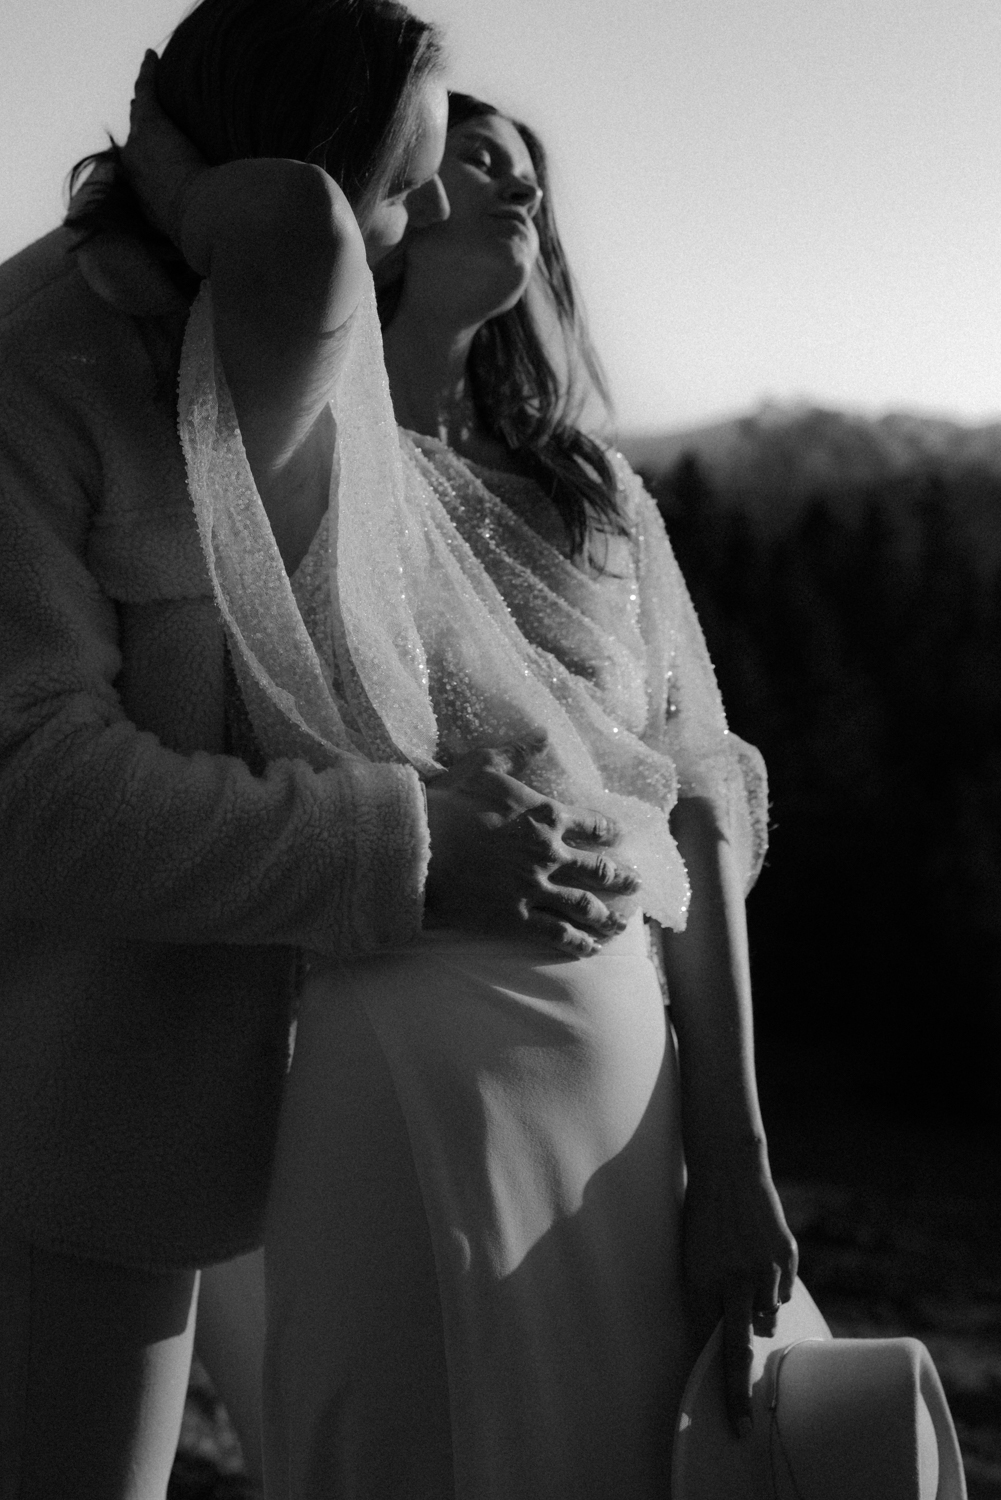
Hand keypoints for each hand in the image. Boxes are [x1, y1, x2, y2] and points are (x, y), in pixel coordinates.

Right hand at [121, 50, 208, 253]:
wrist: (204, 220)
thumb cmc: (205, 236)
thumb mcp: (195, 241)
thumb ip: (195, 241)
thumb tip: (207, 255)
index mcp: (144, 200)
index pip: (141, 177)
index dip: (146, 168)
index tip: (152, 166)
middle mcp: (134, 172)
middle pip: (135, 146)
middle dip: (139, 135)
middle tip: (140, 119)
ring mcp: (138, 147)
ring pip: (139, 118)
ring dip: (143, 105)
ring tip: (144, 91)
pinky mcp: (150, 125)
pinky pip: (145, 90)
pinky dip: (148, 73)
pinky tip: (151, 56)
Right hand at [423, 744, 640, 955]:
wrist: (416, 845)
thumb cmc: (446, 802)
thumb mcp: (483, 765)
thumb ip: (516, 753)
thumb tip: (542, 735)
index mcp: (545, 815)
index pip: (592, 825)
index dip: (610, 833)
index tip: (621, 838)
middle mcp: (549, 853)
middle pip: (598, 869)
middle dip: (621, 879)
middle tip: (635, 885)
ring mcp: (535, 887)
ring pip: (584, 906)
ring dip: (608, 917)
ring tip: (621, 925)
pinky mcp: (516, 917)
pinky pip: (558, 934)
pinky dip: (579, 944)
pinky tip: (591, 950)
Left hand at [681, 1151, 797, 1436]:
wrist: (728, 1168)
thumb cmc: (702, 1217)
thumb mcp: (690, 1258)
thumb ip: (704, 1300)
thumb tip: (715, 1341)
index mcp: (701, 1280)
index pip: (709, 1346)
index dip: (721, 1386)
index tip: (736, 1424)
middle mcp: (734, 1279)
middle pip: (739, 1348)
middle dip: (739, 1393)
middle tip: (744, 1427)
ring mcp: (764, 1268)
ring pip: (768, 1317)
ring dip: (757, 1312)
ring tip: (743, 1277)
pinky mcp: (787, 1255)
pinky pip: (783, 1292)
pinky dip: (773, 1286)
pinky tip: (759, 1259)